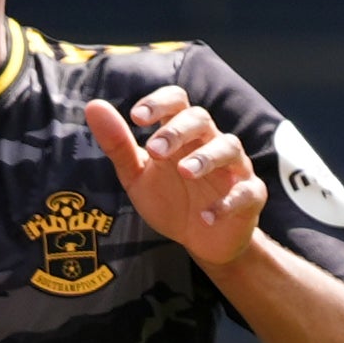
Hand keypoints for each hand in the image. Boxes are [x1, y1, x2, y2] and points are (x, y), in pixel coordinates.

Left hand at [85, 91, 265, 270]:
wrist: (201, 240)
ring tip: (185, 172)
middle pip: (201, 119)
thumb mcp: (137, 176)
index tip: (137, 117)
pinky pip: (246, 192)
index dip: (160, 103)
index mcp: (182, 134)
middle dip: (178, 130)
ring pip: (229, 147)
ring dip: (206, 157)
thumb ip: (118, 145)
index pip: (177, 102)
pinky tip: (206, 216)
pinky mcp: (250, 195)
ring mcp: (233, 168)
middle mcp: (210, 142)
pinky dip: (228, 202)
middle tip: (155, 151)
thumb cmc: (170, 199)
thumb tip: (94, 106)